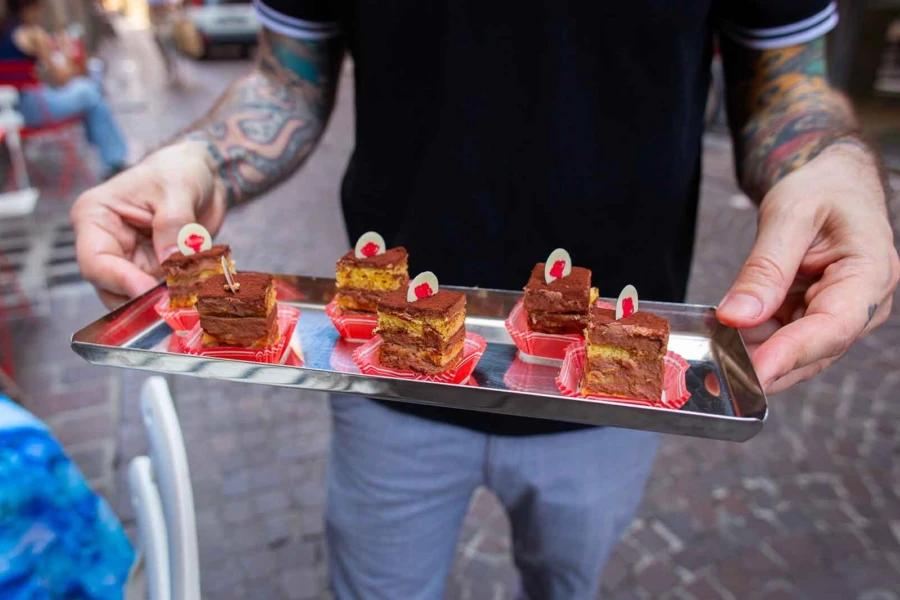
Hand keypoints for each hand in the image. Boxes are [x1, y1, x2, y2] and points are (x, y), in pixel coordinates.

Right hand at [71, 141, 226, 308]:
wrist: (202, 175)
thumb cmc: (179, 171)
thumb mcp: (178, 190)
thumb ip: (174, 225)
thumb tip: (171, 264)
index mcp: (96, 217)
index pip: (95, 262)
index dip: (122, 283)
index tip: (153, 293)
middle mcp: (108, 244)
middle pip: (113, 289)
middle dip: (145, 300)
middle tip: (179, 303)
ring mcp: (131, 261)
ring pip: (139, 299)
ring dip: (166, 301)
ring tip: (195, 296)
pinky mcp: (154, 271)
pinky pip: (164, 294)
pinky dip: (182, 296)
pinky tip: (201, 291)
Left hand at [717, 143, 899, 393]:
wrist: (835, 184)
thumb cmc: (822, 190)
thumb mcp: (789, 215)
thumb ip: (765, 266)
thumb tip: (736, 316)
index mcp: (870, 273)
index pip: (834, 326)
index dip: (793, 353)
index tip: (756, 370)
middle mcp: (862, 305)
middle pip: (814, 350)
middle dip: (766, 367)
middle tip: (719, 376)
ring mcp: (838, 316)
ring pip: (795, 353)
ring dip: (754, 361)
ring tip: (711, 363)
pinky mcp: (812, 319)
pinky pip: (781, 341)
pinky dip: (751, 346)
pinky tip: (720, 345)